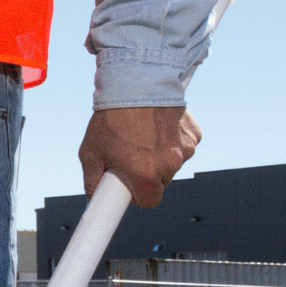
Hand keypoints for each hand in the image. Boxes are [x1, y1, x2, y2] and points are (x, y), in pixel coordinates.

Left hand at [79, 106, 199, 207]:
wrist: (135, 84)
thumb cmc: (111, 118)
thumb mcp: (91, 151)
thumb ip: (92, 179)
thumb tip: (94, 196)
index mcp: (146, 175)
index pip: (149, 202)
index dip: (137, 195)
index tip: (130, 187)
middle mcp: (170, 165)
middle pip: (161, 182)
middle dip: (148, 174)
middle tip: (131, 154)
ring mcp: (186, 149)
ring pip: (173, 163)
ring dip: (161, 155)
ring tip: (142, 133)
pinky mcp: (194, 134)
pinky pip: (184, 145)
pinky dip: (172, 139)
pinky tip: (157, 125)